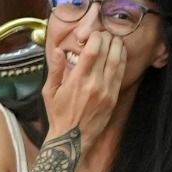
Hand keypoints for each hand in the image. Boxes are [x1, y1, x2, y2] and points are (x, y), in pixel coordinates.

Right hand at [41, 23, 125, 140]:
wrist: (72, 138)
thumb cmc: (58, 114)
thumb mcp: (49, 91)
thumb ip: (56, 69)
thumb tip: (60, 50)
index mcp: (77, 80)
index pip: (92, 51)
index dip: (96, 38)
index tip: (94, 33)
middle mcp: (95, 83)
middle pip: (107, 54)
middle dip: (108, 40)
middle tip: (106, 32)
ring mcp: (107, 90)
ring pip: (117, 62)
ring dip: (118, 48)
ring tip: (116, 38)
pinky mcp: (113, 97)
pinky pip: (120, 75)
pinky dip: (122, 61)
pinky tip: (120, 54)